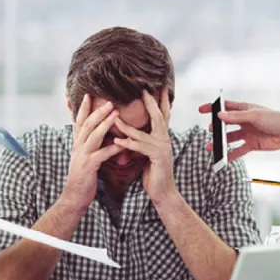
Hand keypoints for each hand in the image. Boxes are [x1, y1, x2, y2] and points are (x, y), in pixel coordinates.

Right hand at [62, 95, 123, 208]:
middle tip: (110, 100)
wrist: (74, 197)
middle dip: (98, 111)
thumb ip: (90, 146)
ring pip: (93, 136)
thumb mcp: (84, 158)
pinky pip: (102, 154)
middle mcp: (78, 147)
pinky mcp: (89, 166)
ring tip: (116, 113)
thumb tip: (99, 135)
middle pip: (87, 124)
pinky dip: (113, 148)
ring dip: (105, 123)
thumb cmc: (83, 178)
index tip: (89, 95)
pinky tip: (123, 143)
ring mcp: (82, 156)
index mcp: (77, 144)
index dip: (83, 108)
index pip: (79, 122)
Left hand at [114, 89, 175, 204]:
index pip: (162, 115)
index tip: (159, 87)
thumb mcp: (147, 154)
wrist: (163, 192)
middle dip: (151, 102)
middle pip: (158, 117)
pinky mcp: (157, 158)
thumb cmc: (153, 173)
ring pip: (142, 133)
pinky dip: (127, 144)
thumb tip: (132, 132)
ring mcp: (163, 148)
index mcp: (162, 137)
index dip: (161, 101)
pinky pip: (140, 148)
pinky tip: (117, 141)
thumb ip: (143, 141)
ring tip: (114, 117)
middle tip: (144, 89)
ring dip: (126, 126)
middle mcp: (165, 140)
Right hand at [198, 101, 279, 160]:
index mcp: (245, 109)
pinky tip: (223, 159)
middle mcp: (244, 121)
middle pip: (225, 124)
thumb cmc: (276, 119)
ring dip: (220, 143)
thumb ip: (236, 117)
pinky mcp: (252, 144)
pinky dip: (230, 155)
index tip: (201, 110)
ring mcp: (247, 133)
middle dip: (216, 127)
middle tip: (211, 130)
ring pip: (230, 138)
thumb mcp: (255, 116)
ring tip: (211, 147)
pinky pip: (238, 150)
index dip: (213, 108)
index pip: (225, 107)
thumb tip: (219, 116)